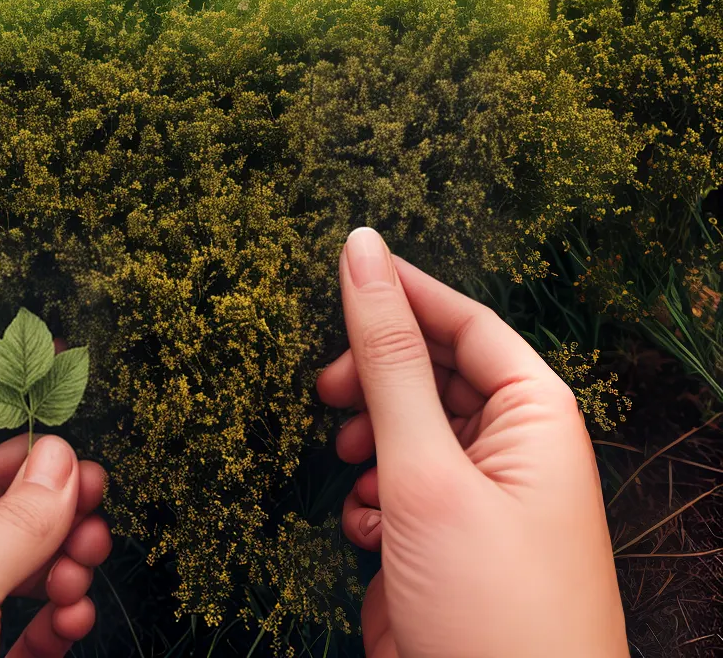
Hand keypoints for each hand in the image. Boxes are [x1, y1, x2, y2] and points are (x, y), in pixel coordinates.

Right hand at [317, 228, 628, 657]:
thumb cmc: (491, 609)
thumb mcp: (425, 468)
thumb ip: (388, 356)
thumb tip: (363, 252)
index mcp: (536, 413)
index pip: (463, 319)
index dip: (401, 292)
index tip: (337, 266)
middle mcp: (515, 447)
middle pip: (431, 372)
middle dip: (374, 380)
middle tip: (326, 390)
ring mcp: (480, 498)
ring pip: (407, 430)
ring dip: (369, 444)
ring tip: (353, 471)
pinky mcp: (447, 541)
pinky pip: (399, 487)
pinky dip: (373, 501)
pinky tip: (369, 535)